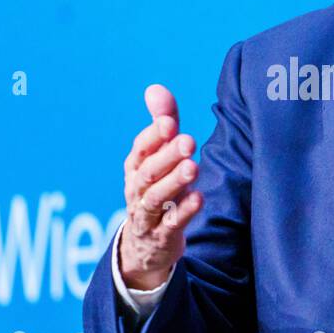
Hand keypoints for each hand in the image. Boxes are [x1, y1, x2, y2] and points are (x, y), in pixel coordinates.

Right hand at [119, 84, 202, 290]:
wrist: (144, 244)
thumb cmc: (155, 188)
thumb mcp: (157, 156)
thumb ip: (161, 122)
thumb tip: (155, 88)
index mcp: (135, 167)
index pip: (141, 149)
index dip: (153, 135)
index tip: (169, 121)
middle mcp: (137, 189)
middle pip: (149, 172)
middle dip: (168, 155)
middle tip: (188, 141)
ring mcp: (147, 215)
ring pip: (157, 198)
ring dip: (175, 181)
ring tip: (193, 167)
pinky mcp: (162, 236)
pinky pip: (171, 224)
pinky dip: (184, 212)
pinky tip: (198, 198)